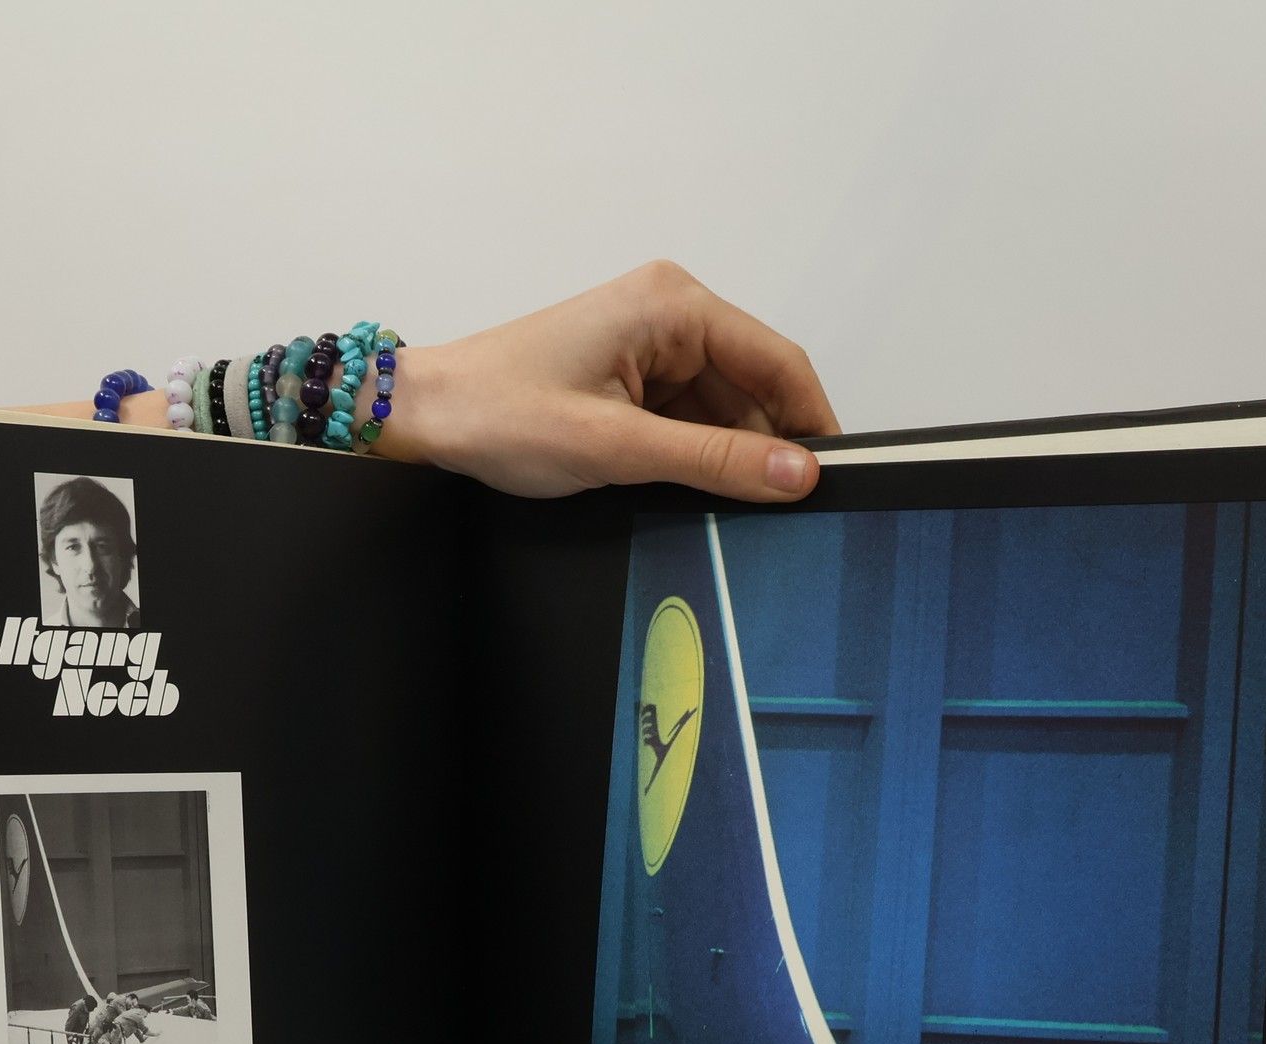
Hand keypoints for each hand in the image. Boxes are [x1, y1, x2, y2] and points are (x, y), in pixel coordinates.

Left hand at [386, 262, 840, 500]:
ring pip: (725, 411)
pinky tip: (695, 493)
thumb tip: (797, 475)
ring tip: (732, 511)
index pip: (778, 360)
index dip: (813, 422)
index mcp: (673, 305)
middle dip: (768, 448)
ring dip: (729, 459)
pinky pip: (690, 420)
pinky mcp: (631, 378)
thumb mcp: (618, 446)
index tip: (838, 479)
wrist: (427, 416)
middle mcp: (670, 313)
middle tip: (785, 516)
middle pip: (755, 388)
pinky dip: (698, 457)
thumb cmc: (501, 413)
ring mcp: (650, 346)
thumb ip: (715, 460)